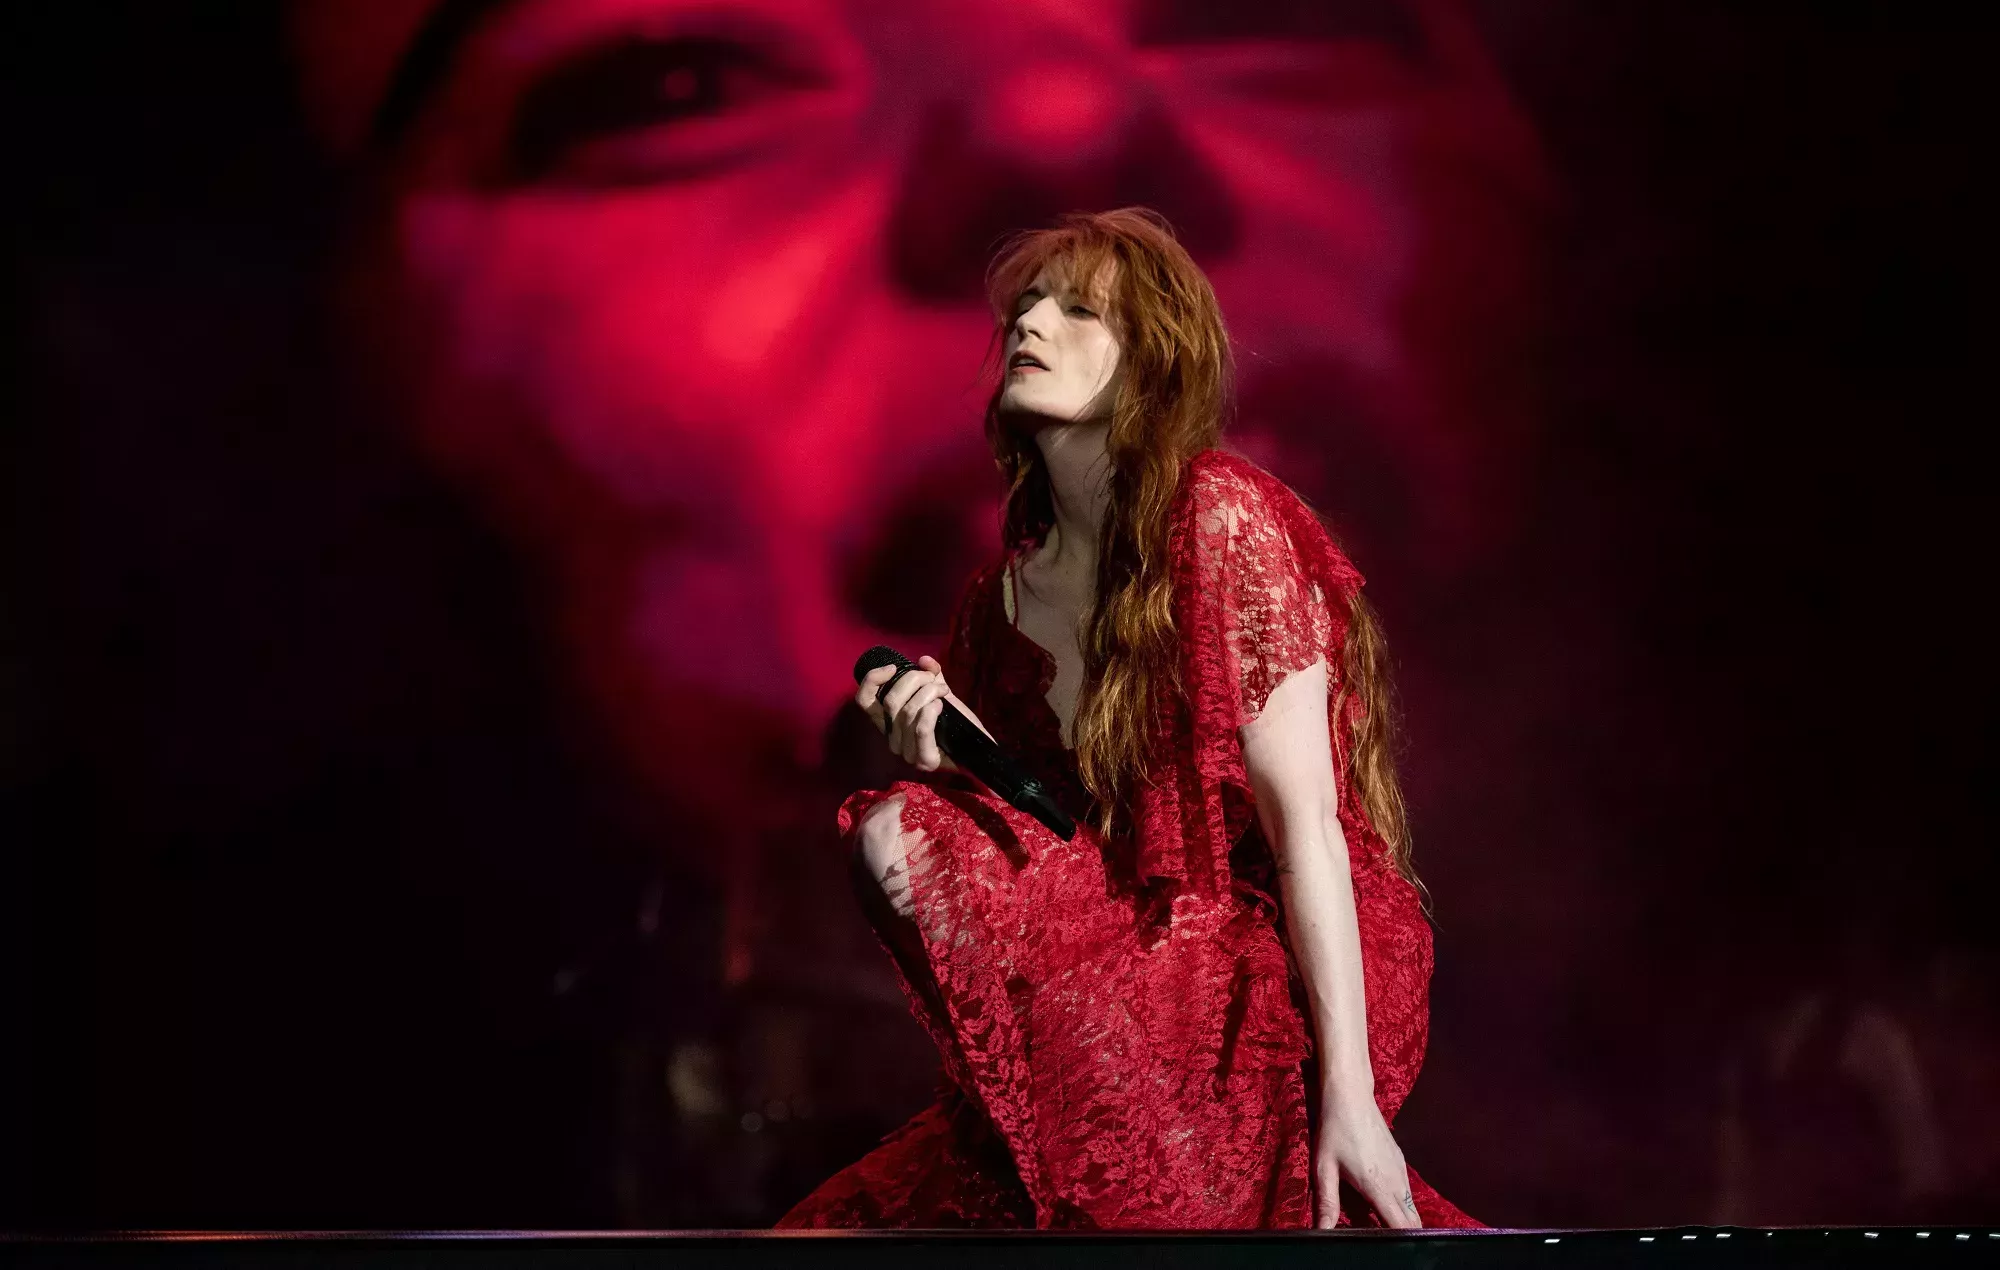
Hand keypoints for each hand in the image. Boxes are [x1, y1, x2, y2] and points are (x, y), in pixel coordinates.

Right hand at [856, 655, 993, 774]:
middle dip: (915, 680)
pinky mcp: (926, 761)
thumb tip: (924, 660)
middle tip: (935, 680)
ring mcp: (907, 754)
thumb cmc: (957, 724)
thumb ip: (931, 677)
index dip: (873, 680)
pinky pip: (920, 727)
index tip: (894, 667)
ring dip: (929, 692)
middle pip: (890, 701)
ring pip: (908, 711)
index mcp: (889, 725)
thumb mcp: (940, 696)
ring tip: (943, 692)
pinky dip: (931, 710)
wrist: (980, 750)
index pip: (864, 702)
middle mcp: (892, 741)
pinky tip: (941, 705)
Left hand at [1315, 1096, 1420, 1229]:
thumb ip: (1326, 1203)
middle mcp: (1397, 1181)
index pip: (1402, 1226)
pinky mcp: (1400, 1161)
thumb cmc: (1334, 1130)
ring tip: (1377, 1225)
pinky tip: (1379, 1202)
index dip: (1398, 1242)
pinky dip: (1399, 1204)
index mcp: (1379, 1186)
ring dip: (1400, 1219)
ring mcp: (1401, 1170)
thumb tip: (1322, 1232)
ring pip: (1411, 1207)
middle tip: (1382, 1241)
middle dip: (1402, 1235)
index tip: (1387, 1248)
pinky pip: (1406, 1192)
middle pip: (1412, 1222)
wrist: (1350, 1095)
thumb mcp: (1324, 1167)